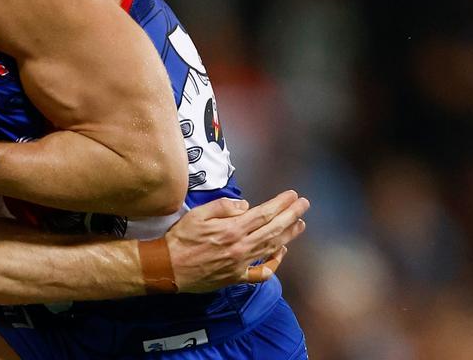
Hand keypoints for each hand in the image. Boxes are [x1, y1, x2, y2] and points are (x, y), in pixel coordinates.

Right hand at [164, 190, 308, 293]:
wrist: (169, 267)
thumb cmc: (180, 238)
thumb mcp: (197, 214)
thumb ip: (222, 207)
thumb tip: (245, 206)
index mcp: (232, 229)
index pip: (264, 214)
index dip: (281, 204)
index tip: (293, 195)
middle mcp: (241, 246)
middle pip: (273, 229)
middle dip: (291, 215)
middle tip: (304, 204)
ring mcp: (241, 264)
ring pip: (272, 248)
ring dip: (288, 235)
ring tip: (300, 224)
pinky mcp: (237, 277)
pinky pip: (261, 272)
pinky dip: (274, 263)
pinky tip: (281, 253)